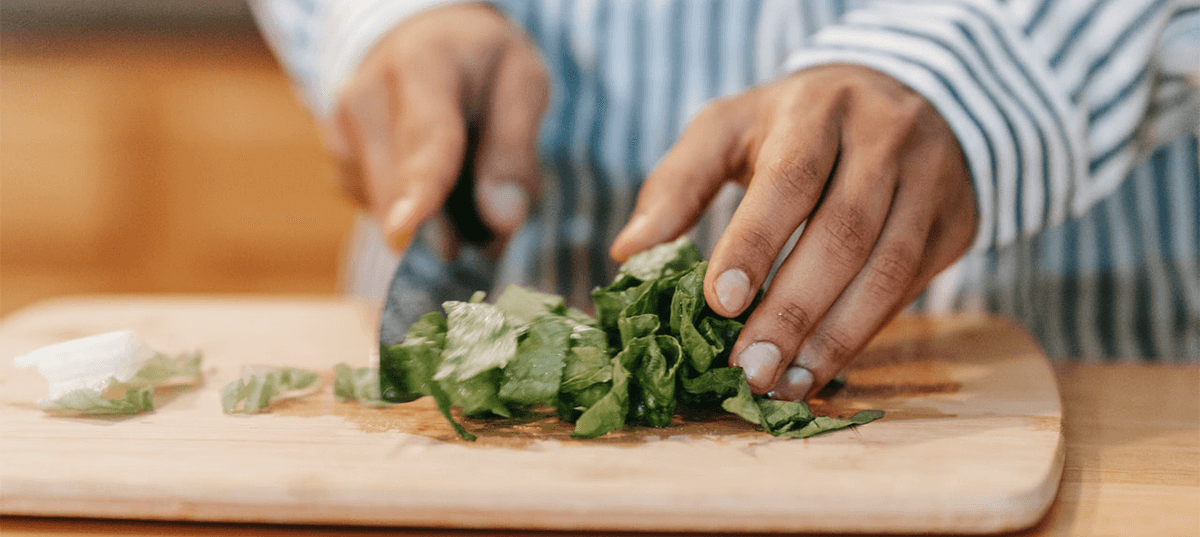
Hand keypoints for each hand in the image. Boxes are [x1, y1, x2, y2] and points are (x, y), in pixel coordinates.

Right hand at [324, 4, 548, 253]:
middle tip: (492, 233)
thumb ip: (515, 149)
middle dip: (447, 226)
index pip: (426, 134)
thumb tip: (501, 219)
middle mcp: (367, 94)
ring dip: (435, 218)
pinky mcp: (338, 157)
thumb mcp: (522, 82)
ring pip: (388, 208)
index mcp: (423, 63)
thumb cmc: (480, 62)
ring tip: (464, 172)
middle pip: (398, 186)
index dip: (419, 186)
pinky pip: (378, 208)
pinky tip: (430, 174)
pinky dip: (411, 208)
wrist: (422, 36)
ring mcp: (342, 128)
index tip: (407, 228)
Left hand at [611, 65, 977, 399]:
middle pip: (845, 232)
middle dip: (794, 309)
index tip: (720, 303)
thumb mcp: (728, 130)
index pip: (791, 179)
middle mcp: (886, 137)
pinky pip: (911, 288)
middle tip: (748, 368)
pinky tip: (817, 370)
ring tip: (783, 384)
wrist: (900, 95)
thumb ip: (677, 184)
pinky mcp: (955, 221)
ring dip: (832, 338)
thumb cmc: (792, 125)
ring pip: (888, 270)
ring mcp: (931, 180)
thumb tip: (629, 252)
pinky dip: (862, 336)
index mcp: (819, 109)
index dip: (756, 243)